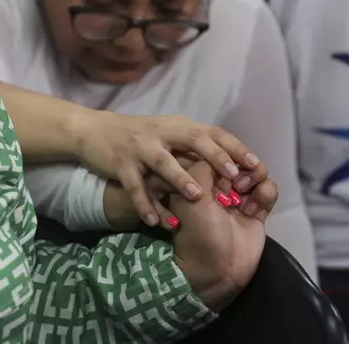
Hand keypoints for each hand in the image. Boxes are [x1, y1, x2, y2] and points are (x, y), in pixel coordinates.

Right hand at [73, 112, 267, 226]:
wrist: (92, 131)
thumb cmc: (136, 135)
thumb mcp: (165, 132)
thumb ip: (190, 144)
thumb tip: (226, 160)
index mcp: (176, 126)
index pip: (211, 132)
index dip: (234, 147)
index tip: (256, 164)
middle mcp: (161, 132)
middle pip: (193, 140)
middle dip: (215, 157)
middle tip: (234, 176)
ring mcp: (140, 147)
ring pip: (163, 162)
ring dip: (181, 179)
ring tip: (198, 197)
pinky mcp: (120, 163)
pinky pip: (135, 186)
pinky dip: (145, 204)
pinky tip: (154, 222)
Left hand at [170, 161, 271, 311]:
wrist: (217, 272)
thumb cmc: (199, 234)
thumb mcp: (193, 199)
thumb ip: (202, 170)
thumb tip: (216, 153)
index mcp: (197, 181)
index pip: (215, 154)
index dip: (225, 155)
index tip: (229, 166)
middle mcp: (218, 187)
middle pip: (239, 160)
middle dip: (243, 166)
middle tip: (239, 184)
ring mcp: (238, 198)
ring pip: (256, 173)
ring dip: (257, 179)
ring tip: (247, 196)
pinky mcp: (257, 211)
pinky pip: (268, 191)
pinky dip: (266, 195)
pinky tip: (256, 210)